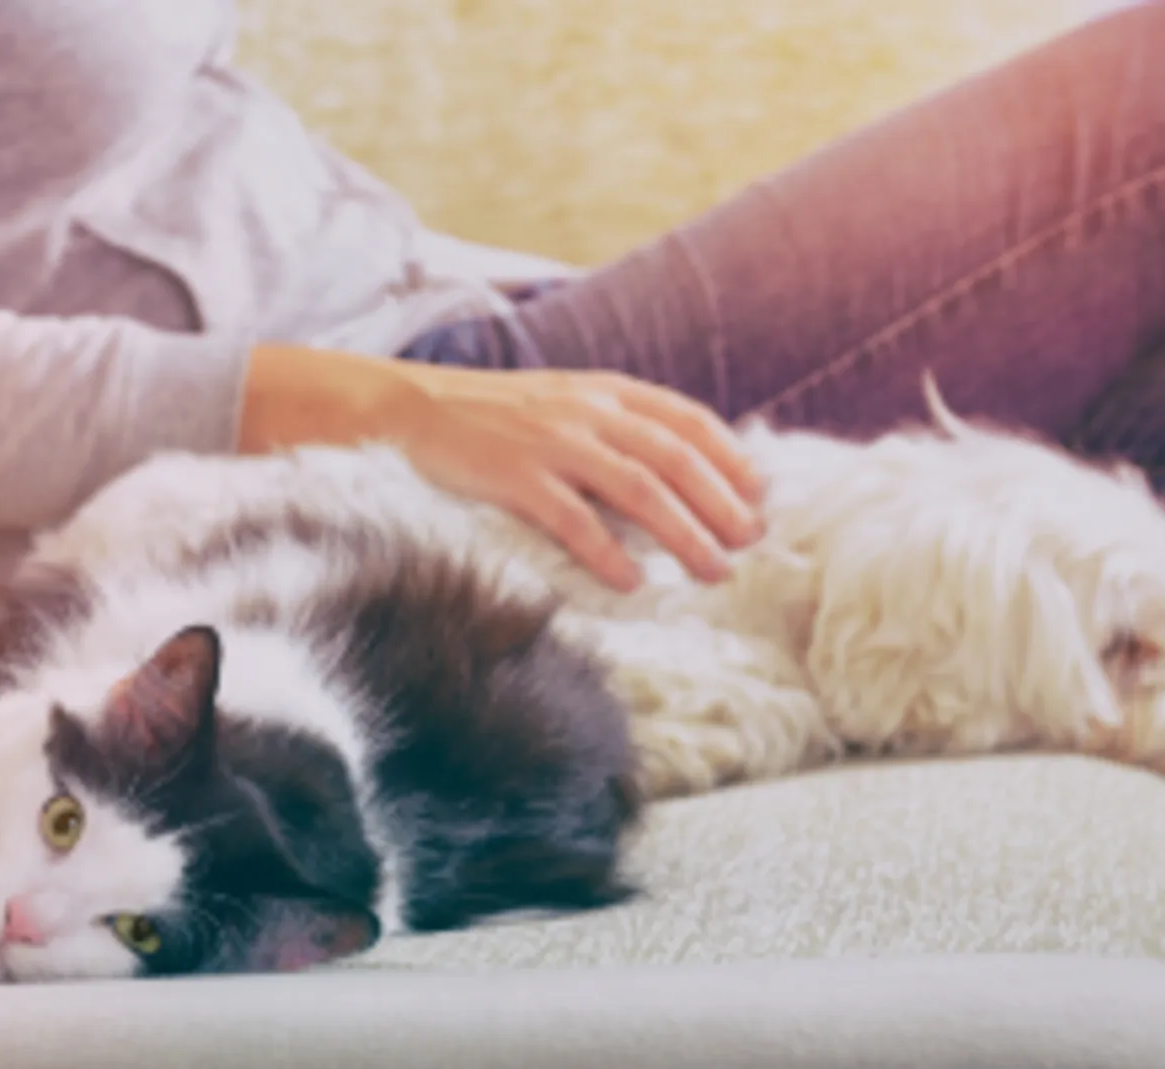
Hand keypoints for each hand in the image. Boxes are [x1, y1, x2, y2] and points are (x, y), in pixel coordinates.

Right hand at [238, 345, 764, 590]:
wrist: (405, 407)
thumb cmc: (488, 416)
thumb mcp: (559, 403)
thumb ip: (613, 427)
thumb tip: (673, 474)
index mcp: (602, 391)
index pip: (685, 419)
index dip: (729, 456)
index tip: (759, 494)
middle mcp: (585, 411)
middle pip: (673, 459)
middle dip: (719, 503)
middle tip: (749, 544)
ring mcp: (550, 442)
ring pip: (638, 489)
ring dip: (682, 533)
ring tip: (712, 570)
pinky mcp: (514, 476)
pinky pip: (573, 518)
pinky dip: (607, 551)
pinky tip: (632, 582)